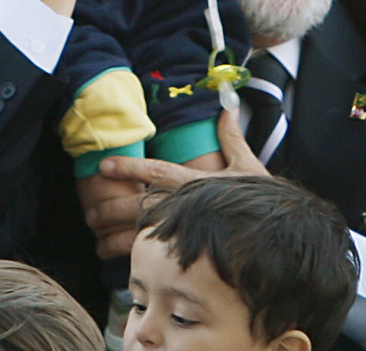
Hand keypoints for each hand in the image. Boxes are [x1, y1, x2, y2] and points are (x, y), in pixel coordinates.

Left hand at [86, 108, 268, 258]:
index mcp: (195, 182)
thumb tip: (227, 108)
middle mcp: (186, 205)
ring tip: (95, 237)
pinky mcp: (187, 250)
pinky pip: (152, 255)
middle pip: (138, 205)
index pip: (156, 171)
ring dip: (112, 236)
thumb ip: (231, 136)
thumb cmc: (261, 198)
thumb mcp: (247, 164)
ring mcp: (185, 230)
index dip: (129, 167)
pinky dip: (128, 257)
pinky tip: (113, 257)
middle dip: (110, 207)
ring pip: (140, 233)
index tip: (104, 165)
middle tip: (89, 211)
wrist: (277, 233)